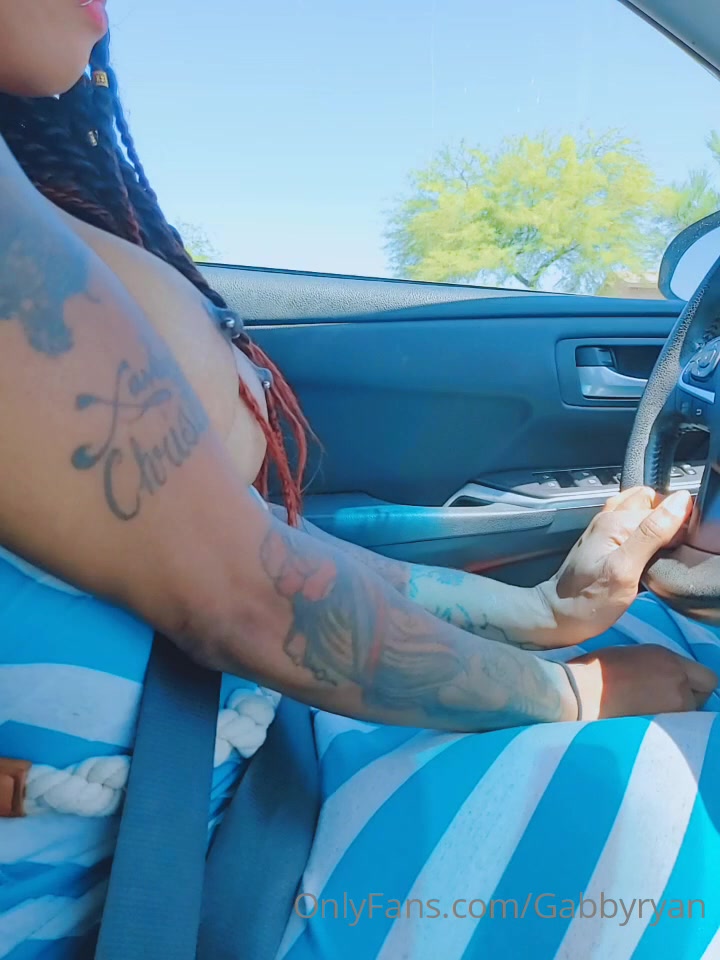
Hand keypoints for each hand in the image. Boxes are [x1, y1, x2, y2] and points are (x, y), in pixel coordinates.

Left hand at [536, 486, 692, 647]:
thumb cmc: (589, 600)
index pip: (664, 507)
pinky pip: (631, 523)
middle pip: (653, 503)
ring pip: (642, 510)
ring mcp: (604, 528)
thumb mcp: (625, 570)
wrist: (557, 615)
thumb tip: (680, 502)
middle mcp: (609, 517)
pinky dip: (644, 530)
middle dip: (668, 520)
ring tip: (660, 551)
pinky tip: (647, 550)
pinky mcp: (604, 541)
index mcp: (616, 520)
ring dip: (656, 523)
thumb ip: (651, 534)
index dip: (678, 526)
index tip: (677, 550)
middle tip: (670, 551)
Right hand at [564, 644, 717, 719]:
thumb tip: (662, 679)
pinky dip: (663, 730)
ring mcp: (673, 705)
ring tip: (646, 714)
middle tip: (662, 705)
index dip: (696, 685)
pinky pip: (674, 730)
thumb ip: (657, 667)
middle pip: (701, 698)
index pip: (707, 677)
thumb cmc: (595, 670)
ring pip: (687, 716)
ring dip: (674, 716)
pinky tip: (642, 724)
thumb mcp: (631, 656)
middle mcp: (678, 680)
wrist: (581, 691)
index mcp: (669, 659)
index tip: (679, 689)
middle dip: (688, 702)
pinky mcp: (663, 726)